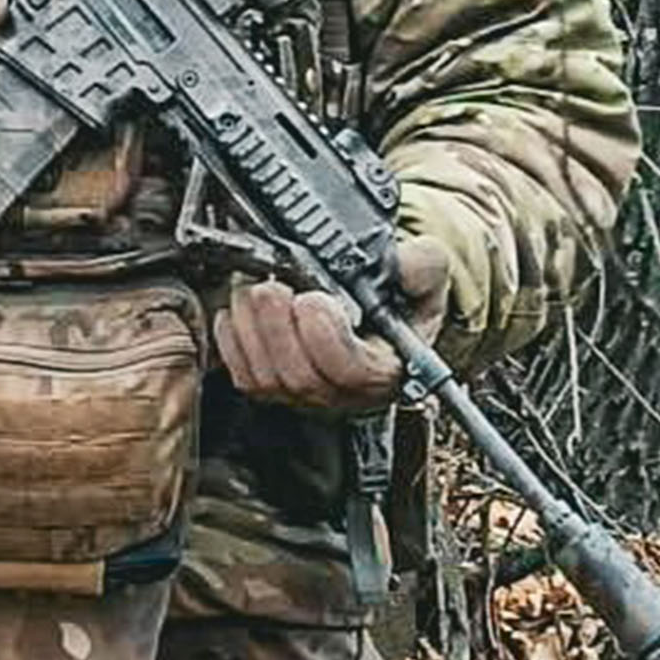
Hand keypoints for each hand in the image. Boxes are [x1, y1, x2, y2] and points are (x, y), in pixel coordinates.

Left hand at [213, 234, 452, 412]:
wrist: (378, 305)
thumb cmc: (402, 296)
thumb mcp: (426, 271)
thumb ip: (421, 265)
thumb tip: (399, 265)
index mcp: (388, 369)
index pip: (353, 372)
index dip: (326, 337)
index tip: (313, 298)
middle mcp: (344, 391)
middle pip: (300, 377)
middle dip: (277, 326)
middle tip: (271, 286)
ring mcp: (304, 394)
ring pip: (265, 377)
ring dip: (251, 327)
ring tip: (254, 287)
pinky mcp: (271, 388)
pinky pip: (242, 374)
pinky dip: (233, 339)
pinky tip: (241, 310)